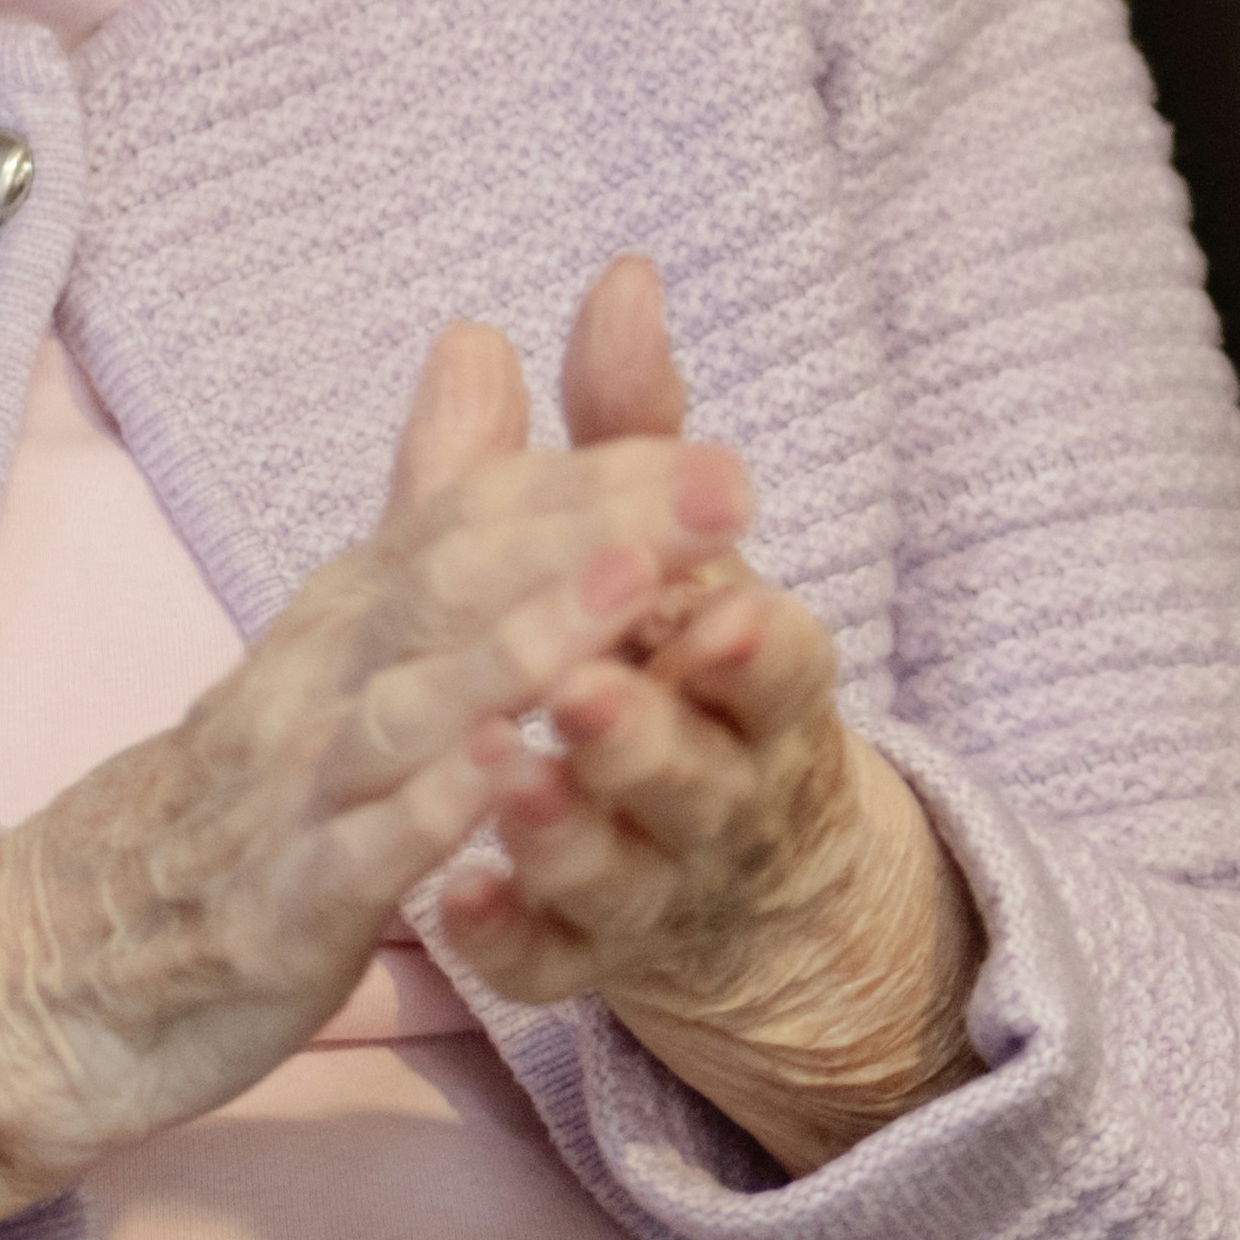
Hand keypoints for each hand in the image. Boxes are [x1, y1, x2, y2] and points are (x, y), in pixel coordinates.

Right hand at [0, 274, 772, 1210]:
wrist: (47, 966)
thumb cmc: (227, 800)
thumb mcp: (332, 641)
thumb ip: (422, 505)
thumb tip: (481, 339)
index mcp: (345, 621)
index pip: (473, 519)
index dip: (598, 483)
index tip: (724, 458)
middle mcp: (315, 684)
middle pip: (455, 581)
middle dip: (596, 528)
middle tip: (729, 491)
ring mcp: (287, 798)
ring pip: (409, 704)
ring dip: (524, 644)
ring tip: (636, 591)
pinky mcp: (271, 912)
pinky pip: (356, 854)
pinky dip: (430, 811)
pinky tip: (507, 777)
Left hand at [424, 260, 976, 1176]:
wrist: (739, 874)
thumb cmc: (682, 666)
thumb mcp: (678, 549)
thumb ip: (640, 426)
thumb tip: (618, 276)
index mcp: (758, 685)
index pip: (782, 670)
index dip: (756, 649)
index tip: (717, 610)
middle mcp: (723, 787)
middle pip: (697, 775)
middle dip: (640, 735)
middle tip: (576, 692)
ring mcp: (658, 881)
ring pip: (624, 871)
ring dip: (567, 830)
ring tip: (505, 787)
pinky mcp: (592, 956)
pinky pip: (557, 963)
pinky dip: (514, 934)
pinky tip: (457, 903)